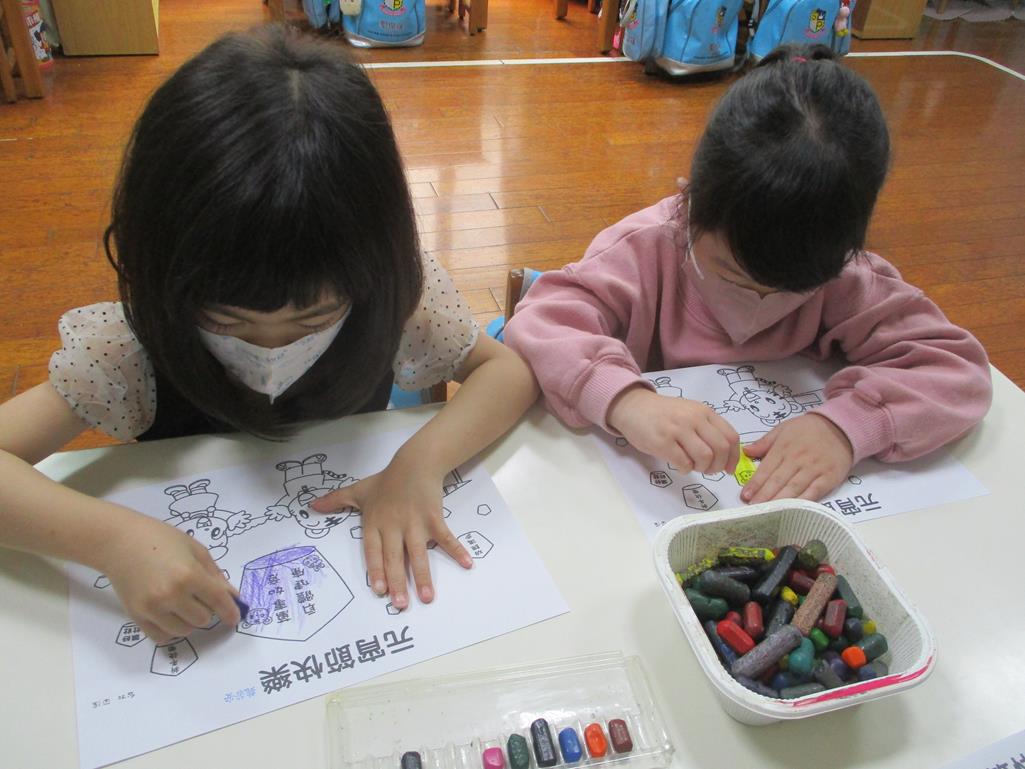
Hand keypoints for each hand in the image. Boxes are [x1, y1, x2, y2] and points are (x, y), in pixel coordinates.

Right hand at [98, 512, 241, 642]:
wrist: (120, 542)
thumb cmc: (161, 539)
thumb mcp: (196, 550)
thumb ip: (215, 575)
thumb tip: (232, 597)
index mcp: (189, 574)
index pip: (218, 601)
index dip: (230, 611)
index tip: (235, 617)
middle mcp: (171, 595)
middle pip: (203, 619)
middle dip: (208, 610)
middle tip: (200, 598)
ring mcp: (152, 608)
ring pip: (184, 631)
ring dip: (190, 621)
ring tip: (184, 604)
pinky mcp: (136, 616)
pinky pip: (162, 636)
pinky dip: (171, 630)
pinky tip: (171, 615)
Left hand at [310, 459, 471, 609]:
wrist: (414, 463)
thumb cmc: (386, 481)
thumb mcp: (359, 490)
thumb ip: (336, 501)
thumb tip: (311, 507)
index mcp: (375, 522)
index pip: (373, 551)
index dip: (376, 570)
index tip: (379, 590)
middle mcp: (394, 525)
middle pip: (395, 557)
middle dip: (399, 582)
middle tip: (401, 605)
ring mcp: (415, 522)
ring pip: (419, 553)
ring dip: (425, 576)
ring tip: (428, 597)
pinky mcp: (434, 518)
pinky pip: (446, 537)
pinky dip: (457, 550)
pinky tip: (467, 564)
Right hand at [607, 385, 739, 473]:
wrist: (633, 407)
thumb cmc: (663, 414)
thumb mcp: (690, 412)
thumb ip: (707, 428)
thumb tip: (724, 457)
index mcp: (704, 412)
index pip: (731, 437)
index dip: (733, 458)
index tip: (729, 469)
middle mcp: (694, 418)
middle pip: (721, 449)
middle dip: (718, 466)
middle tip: (709, 470)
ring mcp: (678, 429)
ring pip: (705, 457)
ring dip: (702, 468)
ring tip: (693, 466)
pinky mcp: (663, 442)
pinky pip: (684, 463)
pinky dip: (685, 469)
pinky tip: (679, 465)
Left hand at [741, 413, 853, 503]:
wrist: (841, 426)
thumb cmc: (808, 428)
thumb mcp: (783, 429)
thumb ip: (764, 442)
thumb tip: (745, 451)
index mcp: (784, 448)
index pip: (766, 468)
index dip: (755, 483)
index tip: (745, 495)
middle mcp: (797, 460)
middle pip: (778, 481)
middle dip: (764, 496)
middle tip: (752, 508)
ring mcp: (814, 470)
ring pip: (794, 488)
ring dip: (780, 501)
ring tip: (767, 512)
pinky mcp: (829, 478)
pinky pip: (814, 492)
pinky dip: (802, 502)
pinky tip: (792, 510)